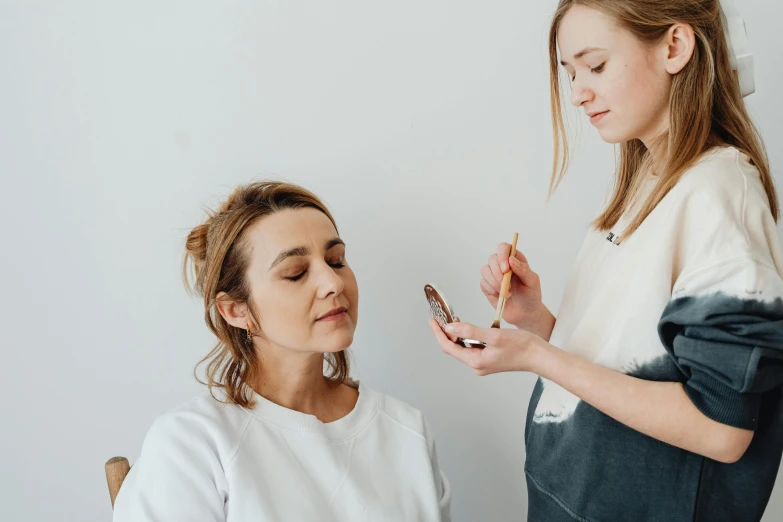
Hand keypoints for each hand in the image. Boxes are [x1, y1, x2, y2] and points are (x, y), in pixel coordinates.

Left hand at [428, 319, 543, 375]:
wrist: (539, 356)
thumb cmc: (521, 346)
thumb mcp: (494, 335)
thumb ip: (470, 331)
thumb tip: (450, 327)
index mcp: (476, 361)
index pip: (449, 347)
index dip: (439, 333)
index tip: (432, 320)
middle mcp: (477, 365)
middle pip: (453, 348)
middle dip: (445, 333)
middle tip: (441, 317)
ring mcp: (483, 363)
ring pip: (462, 348)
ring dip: (456, 334)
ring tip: (452, 319)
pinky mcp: (489, 359)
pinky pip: (471, 348)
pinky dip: (466, 337)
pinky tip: (467, 327)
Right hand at [480, 242, 550, 336]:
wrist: (525, 314)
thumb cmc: (531, 295)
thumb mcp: (532, 282)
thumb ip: (523, 269)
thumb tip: (511, 259)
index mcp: (515, 259)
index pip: (504, 248)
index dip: (502, 255)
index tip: (506, 269)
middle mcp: (502, 265)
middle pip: (492, 258)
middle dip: (498, 272)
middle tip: (507, 285)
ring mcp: (493, 275)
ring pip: (485, 270)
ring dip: (495, 282)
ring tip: (507, 293)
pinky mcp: (487, 286)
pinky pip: (483, 282)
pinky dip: (491, 289)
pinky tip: (500, 296)